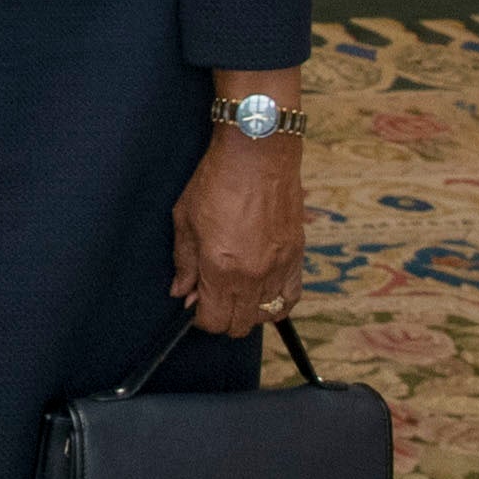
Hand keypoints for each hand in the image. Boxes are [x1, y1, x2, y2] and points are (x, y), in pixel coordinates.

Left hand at [170, 129, 303, 337]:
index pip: (213, 320)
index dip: (200, 318)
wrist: (258, 153)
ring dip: (249, 311)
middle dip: (223, 318)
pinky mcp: (297, 255)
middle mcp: (253, 275)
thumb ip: (184, 263)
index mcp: (221, 268)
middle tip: (213, 299)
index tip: (195, 305)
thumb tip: (181, 293)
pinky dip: (278, 302)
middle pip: (240, 324)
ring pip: (267, 315)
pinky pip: (292, 297)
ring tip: (238, 295)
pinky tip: (265, 293)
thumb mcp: (185, 220)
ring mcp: (278, 267)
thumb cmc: (217, 181)